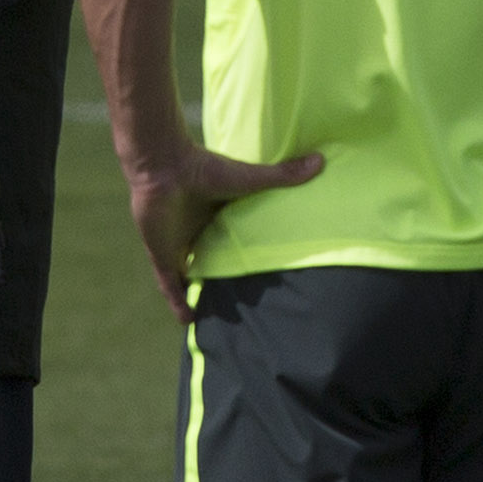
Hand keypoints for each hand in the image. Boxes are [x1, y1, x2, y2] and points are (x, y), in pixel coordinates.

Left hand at [125, 143, 324, 320]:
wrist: (165, 168)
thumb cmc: (204, 169)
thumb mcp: (249, 177)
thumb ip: (282, 175)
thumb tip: (320, 161)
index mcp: (214, 214)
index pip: (228, 239)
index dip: (238, 254)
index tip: (258, 270)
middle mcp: (195, 230)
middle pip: (209, 259)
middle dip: (220, 277)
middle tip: (242, 301)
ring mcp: (176, 244)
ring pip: (189, 275)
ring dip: (198, 293)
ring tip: (216, 317)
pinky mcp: (161, 255)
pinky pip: (169, 284)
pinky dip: (176, 301)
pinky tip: (187, 320)